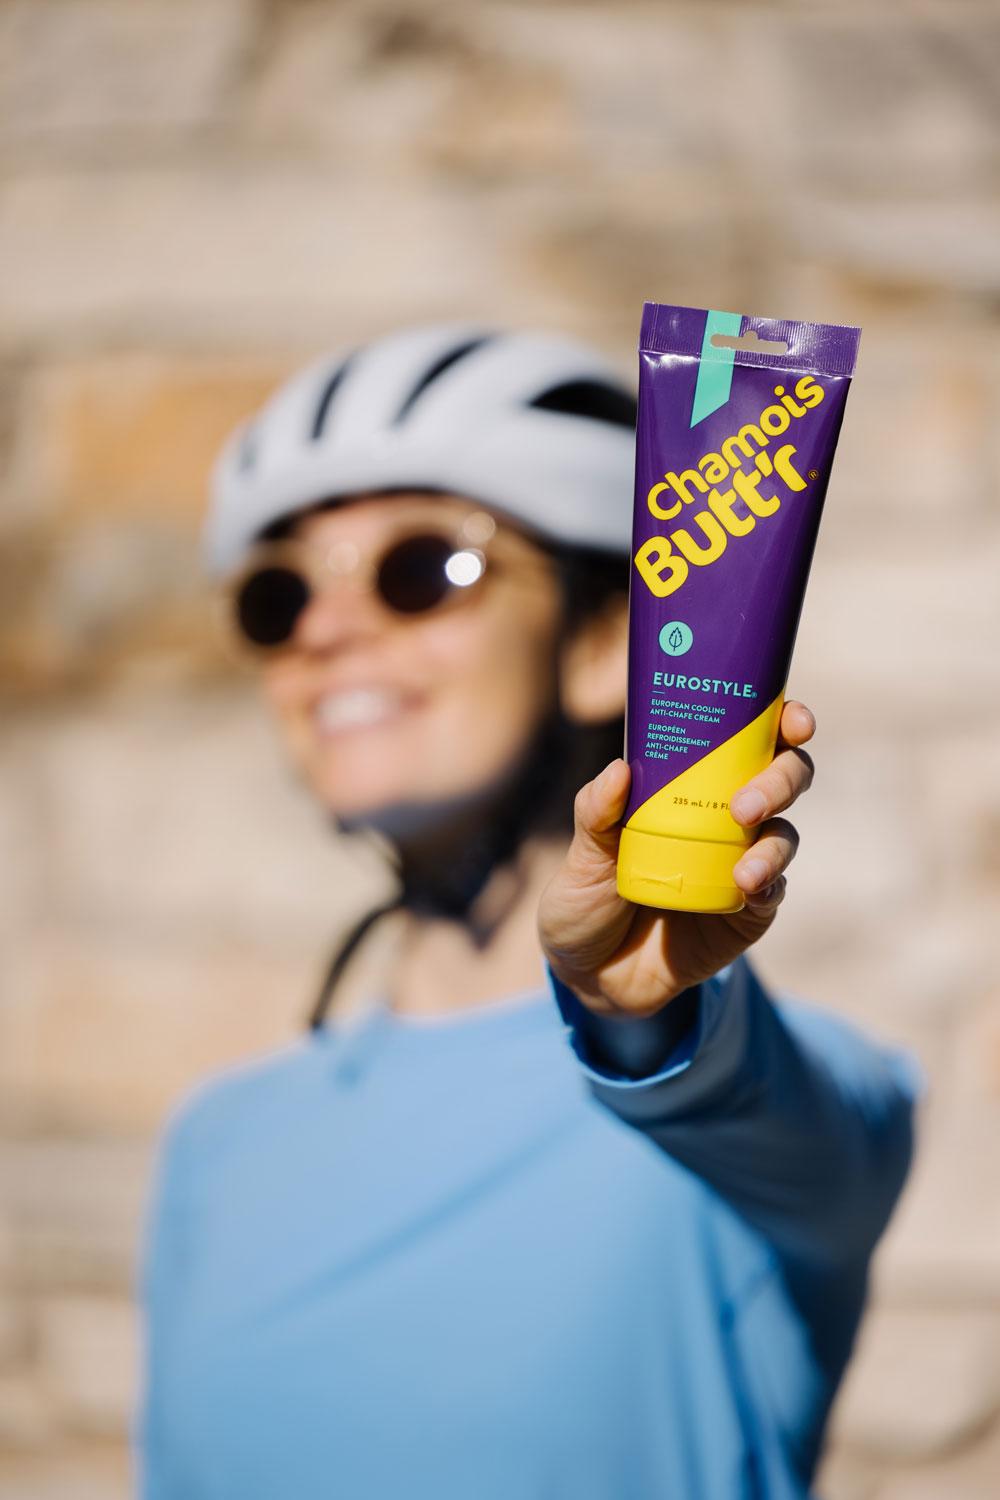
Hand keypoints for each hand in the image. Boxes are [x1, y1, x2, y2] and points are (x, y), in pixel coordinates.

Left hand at [537, 700, 815, 1018]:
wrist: (589, 975)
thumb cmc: (585, 899)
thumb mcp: (582, 855)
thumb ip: (595, 812)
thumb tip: (619, 770)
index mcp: (692, 785)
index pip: (748, 740)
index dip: (780, 722)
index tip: (791, 719)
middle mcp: (727, 817)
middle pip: (783, 780)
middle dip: (781, 779)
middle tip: (746, 803)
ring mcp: (742, 863)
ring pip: (783, 835)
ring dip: (773, 845)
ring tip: (744, 869)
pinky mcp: (748, 912)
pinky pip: (772, 892)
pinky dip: (767, 885)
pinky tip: (748, 887)